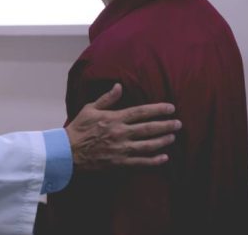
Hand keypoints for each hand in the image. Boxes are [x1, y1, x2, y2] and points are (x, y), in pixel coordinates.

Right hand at [65, 83, 180, 169]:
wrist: (68, 151)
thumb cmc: (79, 128)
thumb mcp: (90, 108)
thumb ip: (107, 98)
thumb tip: (119, 86)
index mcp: (114, 118)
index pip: (141, 112)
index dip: (158, 109)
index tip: (171, 108)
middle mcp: (121, 133)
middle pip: (149, 128)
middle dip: (166, 125)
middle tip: (178, 123)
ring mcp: (121, 149)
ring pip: (148, 145)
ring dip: (163, 141)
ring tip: (173, 137)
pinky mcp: (119, 162)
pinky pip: (140, 162)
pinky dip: (154, 161)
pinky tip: (164, 158)